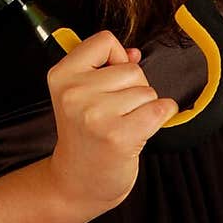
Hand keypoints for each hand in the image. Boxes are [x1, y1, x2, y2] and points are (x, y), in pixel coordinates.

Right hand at [46, 32, 177, 220]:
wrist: (78, 181)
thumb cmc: (85, 135)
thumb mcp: (83, 94)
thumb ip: (107, 67)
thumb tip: (135, 53)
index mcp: (61, 75)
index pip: (104, 41)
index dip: (116, 59)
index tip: (107, 81)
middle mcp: (74, 93)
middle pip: (132, 69)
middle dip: (133, 88)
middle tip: (115, 112)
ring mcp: (95, 115)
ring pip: (147, 91)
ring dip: (144, 107)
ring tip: (123, 124)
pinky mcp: (118, 136)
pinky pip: (159, 109)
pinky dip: (161, 116)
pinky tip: (143, 129)